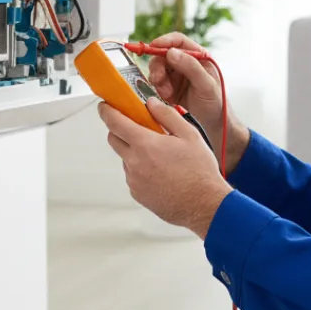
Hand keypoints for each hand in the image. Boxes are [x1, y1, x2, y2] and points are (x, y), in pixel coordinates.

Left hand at [99, 96, 232, 238]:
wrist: (204, 205)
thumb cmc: (199, 172)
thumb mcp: (190, 135)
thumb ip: (167, 115)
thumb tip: (152, 104)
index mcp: (145, 144)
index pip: (115, 122)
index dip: (107, 111)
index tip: (106, 107)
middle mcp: (134, 163)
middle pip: (114, 139)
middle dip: (121, 130)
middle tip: (139, 128)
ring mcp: (134, 180)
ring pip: (125, 158)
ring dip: (134, 152)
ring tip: (161, 156)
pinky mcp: (137, 194)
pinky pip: (133, 176)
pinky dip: (141, 170)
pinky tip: (162, 172)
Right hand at [144, 32, 249, 172]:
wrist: (214, 128)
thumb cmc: (217, 105)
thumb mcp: (206, 85)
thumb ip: (191, 67)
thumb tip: (171, 52)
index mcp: (199, 57)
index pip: (179, 41)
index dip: (164, 41)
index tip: (153, 46)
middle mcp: (186, 64)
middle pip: (163, 55)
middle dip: (158, 67)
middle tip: (159, 80)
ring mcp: (177, 76)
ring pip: (158, 69)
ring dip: (158, 80)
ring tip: (167, 94)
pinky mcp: (169, 89)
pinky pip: (156, 84)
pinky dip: (158, 90)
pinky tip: (168, 99)